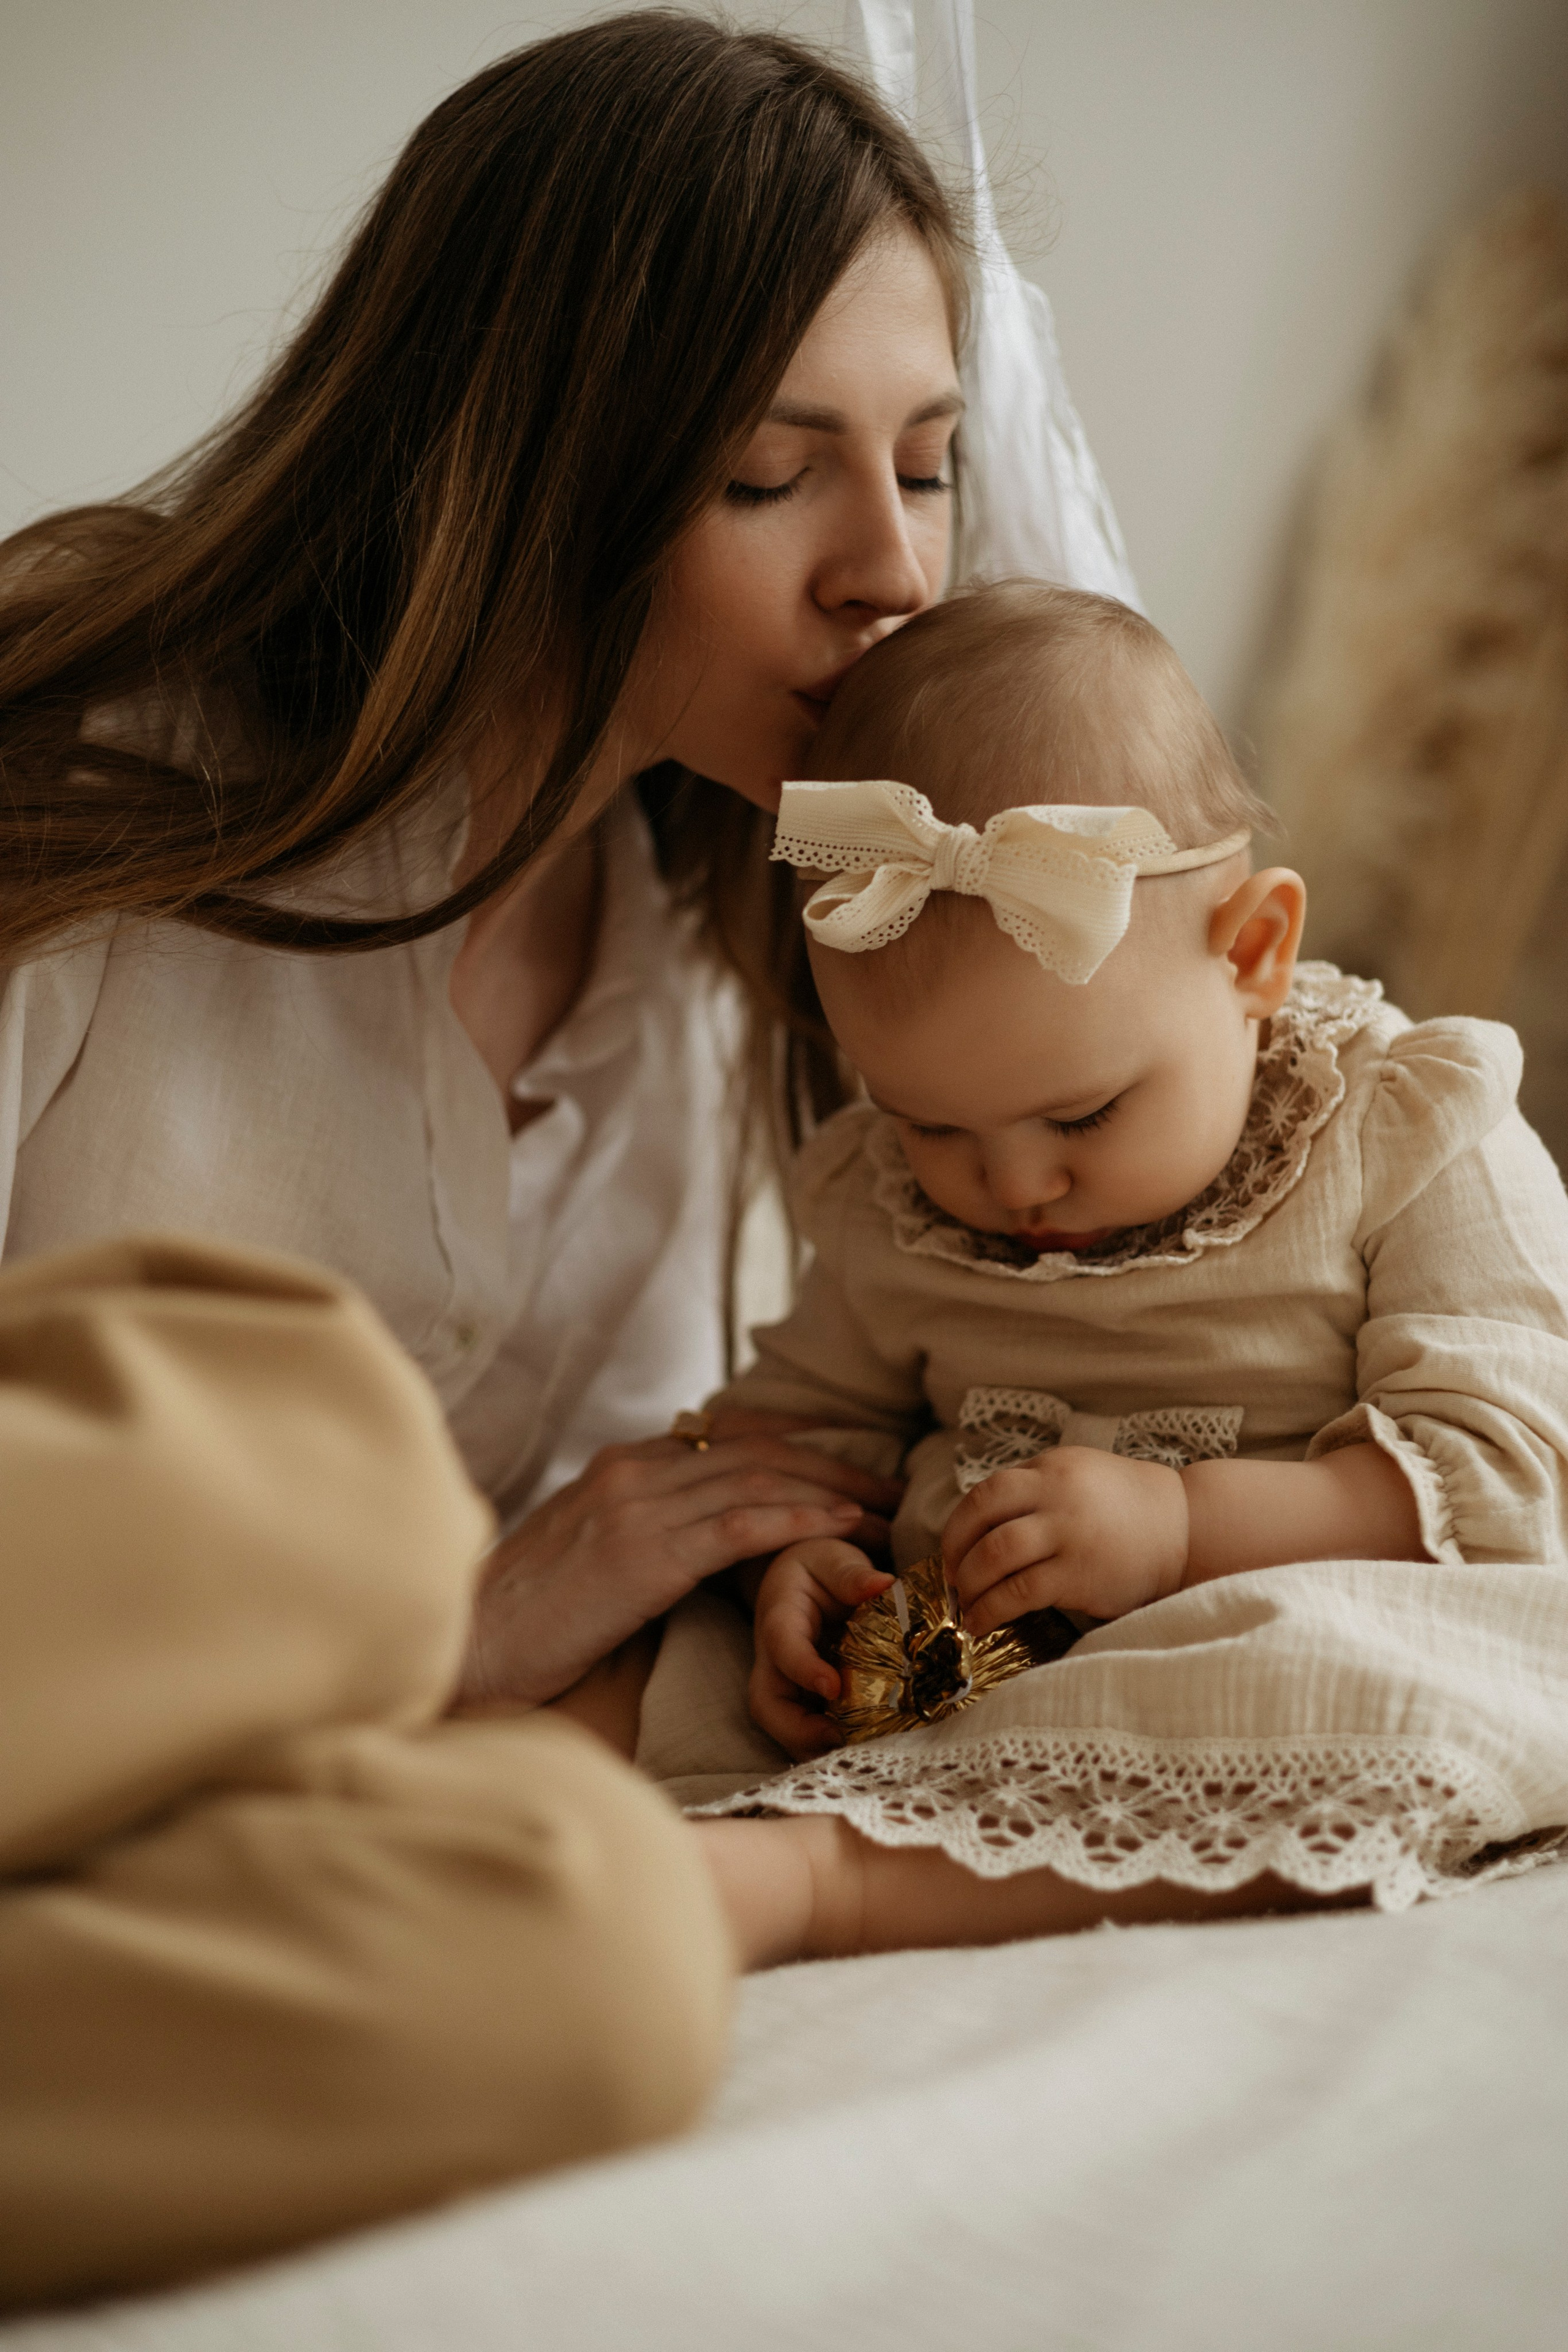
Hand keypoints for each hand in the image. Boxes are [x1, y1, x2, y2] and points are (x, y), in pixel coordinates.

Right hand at [458, 1432, 900, 1707]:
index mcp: (621, 1465)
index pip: (729, 1439)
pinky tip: (841, 1528)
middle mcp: (633, 1470)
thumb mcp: (589, 1555)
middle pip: (757, 1452)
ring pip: (758, 1481)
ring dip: (832, 1494)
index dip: (797, 1448)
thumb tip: (699, 1547)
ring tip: (883, 1513)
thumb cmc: (527, 1618)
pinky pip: (738, 1524)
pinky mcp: (645, 1554)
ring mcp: (638, 1506)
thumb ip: (643, 1533)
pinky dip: (797, 1521)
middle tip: (889, 1488)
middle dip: (832, 1468)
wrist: (468, 1643)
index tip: (846, 1467)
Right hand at [750, 1538, 893, 1760]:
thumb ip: (853, 1573)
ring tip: (858, 1753)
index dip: (803, 1669)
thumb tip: (884, 1585)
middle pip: (766, 1704)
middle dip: (797, 1731)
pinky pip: (806, 1732)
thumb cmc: (819, 1569)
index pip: (781, 1645)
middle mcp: (773, 1660)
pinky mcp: (801, 1702)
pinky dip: (828, 1746)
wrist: (802, 1583)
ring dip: (814, 1747)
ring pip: (783, 1727)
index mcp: (780, 1617)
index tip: (833, 1687)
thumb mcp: (833, 1559)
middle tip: (841, 1741)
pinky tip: (863, 1748)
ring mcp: (785, 1686)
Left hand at [942, 1448, 1188, 1634]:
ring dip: (969, 1585)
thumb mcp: (1079, 1477)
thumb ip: (1036, 1491)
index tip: (952, 1550)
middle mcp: (1056, 1495)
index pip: (987, 1492)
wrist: (1187, 1528)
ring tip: (966, 1605)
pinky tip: (982, 1622)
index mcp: (1052, 1468)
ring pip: (994, 1556)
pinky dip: (990, 1609)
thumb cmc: (1127, 1508)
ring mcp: (1067, 1534)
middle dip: (956, 1555)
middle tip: (953, 1580)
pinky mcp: (1078, 1574)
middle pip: (981, 1520)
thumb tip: (980, 1529)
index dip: (959, 1525)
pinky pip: (1017, 1592)